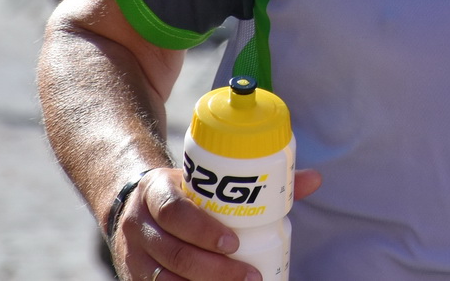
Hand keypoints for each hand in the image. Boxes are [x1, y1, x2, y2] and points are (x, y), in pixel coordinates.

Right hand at [112, 166, 322, 280]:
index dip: (202, 229)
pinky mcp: (134, 277)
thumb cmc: (185, 191)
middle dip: (213, 270)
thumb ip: (256, 182)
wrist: (135, 203)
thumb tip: (315, 180)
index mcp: (155, 191)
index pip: (174, 211)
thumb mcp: (205, 180)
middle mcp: (139, 224)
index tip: (233, 243)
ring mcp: (133, 255)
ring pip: (163, 280)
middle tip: (249, 277)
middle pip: (172, 253)